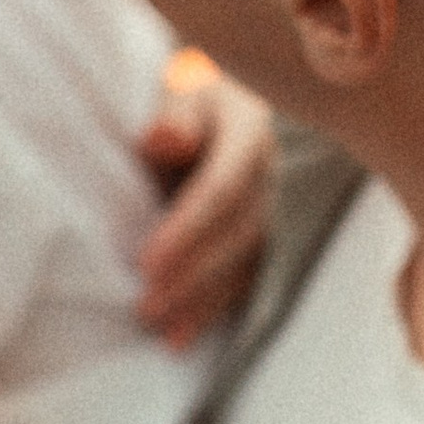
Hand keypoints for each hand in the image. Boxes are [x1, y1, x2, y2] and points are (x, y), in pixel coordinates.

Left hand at [136, 51, 274, 347]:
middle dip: (192, 275)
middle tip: (147, 306)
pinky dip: (215, 308)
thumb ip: (175, 113)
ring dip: (205, 302)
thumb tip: (163, 141)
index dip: (186, 229)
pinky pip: (247, 276)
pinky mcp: (268, 234)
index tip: (147, 263)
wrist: (230, 92)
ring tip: (166, 335)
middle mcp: (273, 176)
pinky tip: (183, 337)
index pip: (220, 189)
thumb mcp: (183, 86)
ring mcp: (276, 208)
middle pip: (236, 234)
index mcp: (250, 134)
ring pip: (247, 262)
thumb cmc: (193, 91)